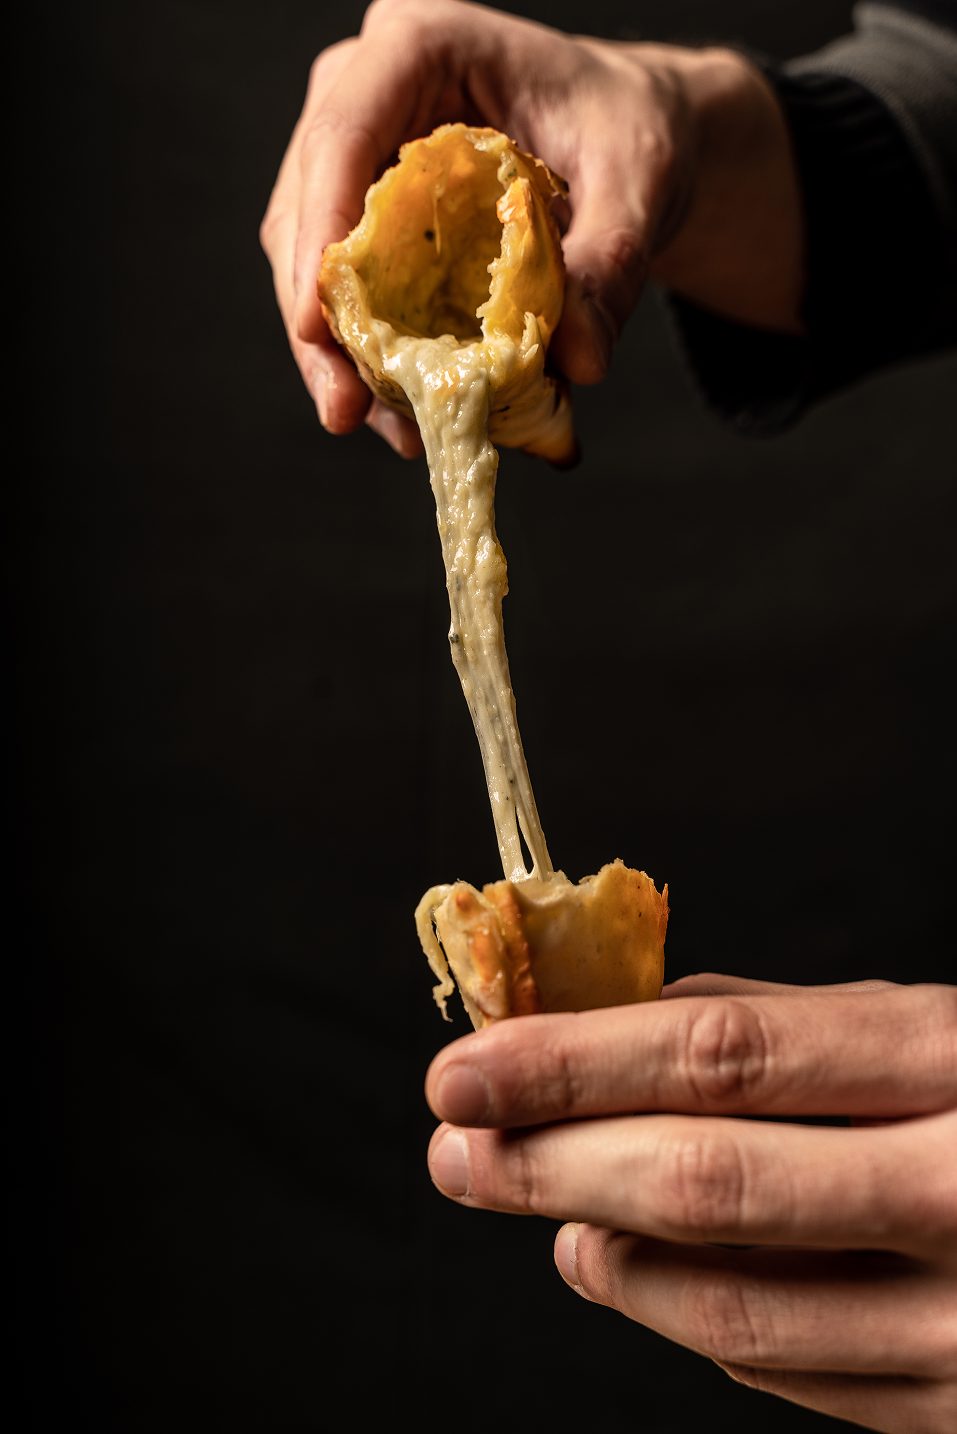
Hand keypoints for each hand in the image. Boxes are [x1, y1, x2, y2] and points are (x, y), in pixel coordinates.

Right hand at [260, 0, 802, 454]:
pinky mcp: (363, 212)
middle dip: (319, 321)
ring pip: (308, 258)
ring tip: (391, 430)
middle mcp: (368, 89)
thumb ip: (611, 263)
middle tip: (343, 412)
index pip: (343, 133)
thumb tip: (581, 360)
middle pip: (306, 208)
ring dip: (338, 352)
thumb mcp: (639, 183)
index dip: (320, 230)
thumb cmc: (628, 131)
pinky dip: (369, 353)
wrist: (626, 141)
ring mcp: (356, 152)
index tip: (318, 324)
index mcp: (423, 44)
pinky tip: (403, 412)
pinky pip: (345, 288)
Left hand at [425, 976, 956, 1431]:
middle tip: (457, 1146)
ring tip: (537, 1210)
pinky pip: (800, 1379)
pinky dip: (694, 1325)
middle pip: (709, 1180)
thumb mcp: (934, 1024)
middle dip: (553, 1160)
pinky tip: (632, 1271)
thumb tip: (616, 1015)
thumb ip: (782, 1019)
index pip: (721, 1053)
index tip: (464, 1067)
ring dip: (607, 1256)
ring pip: (740, 1308)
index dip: (572, 1061)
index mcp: (956, 1058)